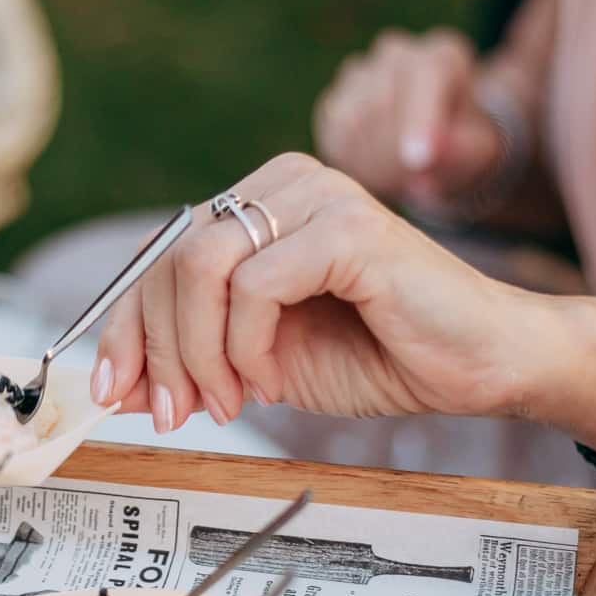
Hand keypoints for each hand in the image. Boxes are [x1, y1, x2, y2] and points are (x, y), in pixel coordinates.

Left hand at [89, 154, 535, 429]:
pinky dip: (246, 345)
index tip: (112, 392)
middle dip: (158, 350)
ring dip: (199, 351)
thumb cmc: (387, 354)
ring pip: (201, 265)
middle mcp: (286, 182)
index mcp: (262, 203)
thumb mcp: (265, 362)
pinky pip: (255, 285)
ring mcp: (319, 196)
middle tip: (172, 413)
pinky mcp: (348, 227)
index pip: (162, 254)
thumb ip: (198, 358)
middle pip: (170, 258)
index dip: (126, 325)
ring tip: (228, 401)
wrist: (483, 365)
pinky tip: (273, 380)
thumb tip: (118, 386)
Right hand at [313, 28, 504, 210]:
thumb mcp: (479, 153)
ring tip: (399, 179)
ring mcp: (359, 74)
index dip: (419, 120)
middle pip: (381, 103)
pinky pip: (333, 137)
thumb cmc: (462, 145)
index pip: (426, 75)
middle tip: (414, 185)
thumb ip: (461, 153)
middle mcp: (397, 53)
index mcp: (442, 55)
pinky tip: (376, 170)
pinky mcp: (332, 102)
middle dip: (395, 156)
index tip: (419, 161)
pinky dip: (352, 163)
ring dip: (373, 164)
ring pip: (352, 121)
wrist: (434, 149)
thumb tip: (424, 165)